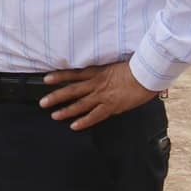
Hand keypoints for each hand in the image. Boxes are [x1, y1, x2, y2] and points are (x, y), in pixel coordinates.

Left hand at [41, 60, 158, 130]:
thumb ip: (105, 70)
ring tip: (54, 115)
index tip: (46, 79)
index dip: (59, 76)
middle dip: (56, 97)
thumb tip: (100, 73)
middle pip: (72, 91)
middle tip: (43, 103)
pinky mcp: (111, 106)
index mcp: (98, 72)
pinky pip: (94, 116)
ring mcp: (103, 96)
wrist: (147, 73)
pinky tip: (74, 126)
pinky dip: (84, 121)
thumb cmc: (136, 67)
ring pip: (80, 104)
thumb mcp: (116, 65)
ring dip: (66, 111)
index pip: (74, 74)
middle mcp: (96, 84)